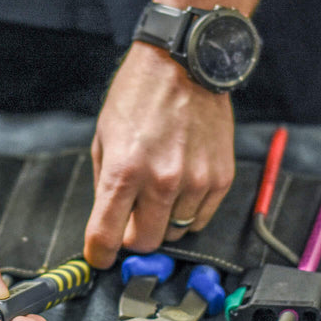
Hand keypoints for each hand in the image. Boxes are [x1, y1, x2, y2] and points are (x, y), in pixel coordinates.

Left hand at [84, 42, 235, 267]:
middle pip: (144, 243)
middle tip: (130, 218)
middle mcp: (161, 181)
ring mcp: (195, 181)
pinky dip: (188, 211)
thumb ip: (104, 184)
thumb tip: (108, 221)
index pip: (107, 236)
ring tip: (159, 188)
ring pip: (174, 232)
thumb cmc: (139, 94)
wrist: (186, 63)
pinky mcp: (220, 178)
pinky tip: (181, 185)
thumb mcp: (104, 135)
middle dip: (132, 237)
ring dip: (162, 220)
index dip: (99, 254)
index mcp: (124, 170)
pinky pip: (201, 218)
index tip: (99, 257)